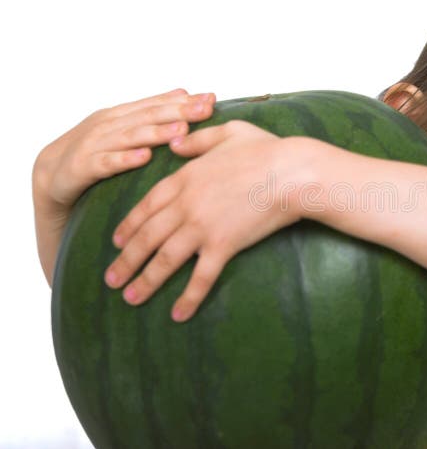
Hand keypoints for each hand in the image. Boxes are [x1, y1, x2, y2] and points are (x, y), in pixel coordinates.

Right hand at [32, 87, 216, 284]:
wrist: (50, 175)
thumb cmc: (96, 152)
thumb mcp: (124, 129)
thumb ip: (152, 111)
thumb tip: (185, 92)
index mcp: (122, 115)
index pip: (157, 105)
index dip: (185, 102)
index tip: (212, 98)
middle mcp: (108, 124)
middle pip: (148, 116)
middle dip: (178, 112)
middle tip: (205, 110)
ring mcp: (94, 144)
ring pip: (130, 136)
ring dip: (156, 133)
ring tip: (182, 131)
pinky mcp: (81, 167)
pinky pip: (105, 163)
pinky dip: (124, 159)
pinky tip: (144, 158)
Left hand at [105, 120, 317, 321]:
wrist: (292, 173)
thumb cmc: (268, 150)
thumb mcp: (229, 133)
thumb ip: (198, 139)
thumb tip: (175, 142)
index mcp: (185, 178)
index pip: (146, 206)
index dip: (128, 226)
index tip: (115, 242)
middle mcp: (186, 204)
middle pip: (147, 236)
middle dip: (126, 260)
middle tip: (111, 279)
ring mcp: (202, 226)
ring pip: (165, 259)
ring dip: (145, 281)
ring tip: (130, 298)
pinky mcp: (224, 245)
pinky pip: (202, 277)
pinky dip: (188, 298)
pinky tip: (178, 315)